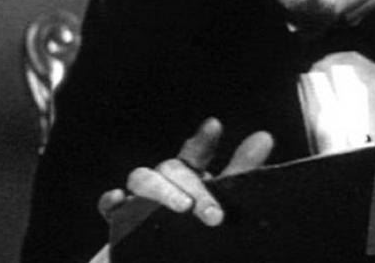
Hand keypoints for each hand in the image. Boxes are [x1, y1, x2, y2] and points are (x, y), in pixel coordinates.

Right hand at [97, 118, 273, 225]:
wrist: (168, 262)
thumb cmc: (198, 231)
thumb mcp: (223, 200)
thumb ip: (241, 172)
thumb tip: (265, 136)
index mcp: (191, 176)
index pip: (196, 152)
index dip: (204, 140)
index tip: (215, 126)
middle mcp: (165, 182)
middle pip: (173, 169)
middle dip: (195, 189)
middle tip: (216, 216)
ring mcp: (139, 200)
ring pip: (141, 178)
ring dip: (162, 191)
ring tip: (183, 208)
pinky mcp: (119, 223)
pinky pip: (108, 206)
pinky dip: (111, 201)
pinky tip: (118, 200)